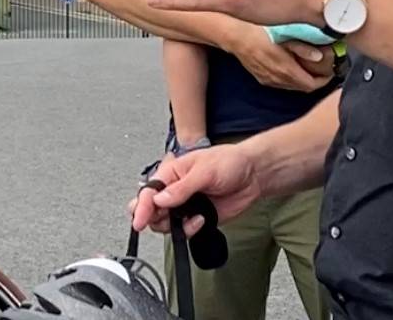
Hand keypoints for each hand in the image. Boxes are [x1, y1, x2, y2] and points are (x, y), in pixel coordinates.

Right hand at [129, 145, 264, 235]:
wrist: (253, 175)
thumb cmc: (229, 162)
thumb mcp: (204, 171)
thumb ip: (181, 188)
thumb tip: (160, 199)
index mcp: (170, 174)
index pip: (148, 192)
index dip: (141, 208)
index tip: (139, 221)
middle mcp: (174, 191)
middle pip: (150, 210)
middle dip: (153, 218)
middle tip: (166, 219)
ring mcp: (184, 206)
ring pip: (164, 223)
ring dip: (174, 226)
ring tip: (191, 218)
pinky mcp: (196, 218)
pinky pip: (183, 231)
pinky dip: (189, 230)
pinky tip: (201, 220)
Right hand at [226, 27, 333, 92]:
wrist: (236, 37)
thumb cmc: (260, 33)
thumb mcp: (284, 36)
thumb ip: (303, 48)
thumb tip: (319, 56)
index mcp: (287, 70)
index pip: (312, 85)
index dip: (324, 80)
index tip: (330, 71)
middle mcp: (279, 79)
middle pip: (304, 88)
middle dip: (315, 80)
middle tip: (323, 69)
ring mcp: (269, 80)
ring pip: (293, 87)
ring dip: (303, 80)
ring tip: (309, 68)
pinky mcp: (262, 79)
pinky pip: (282, 84)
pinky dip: (291, 79)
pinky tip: (291, 68)